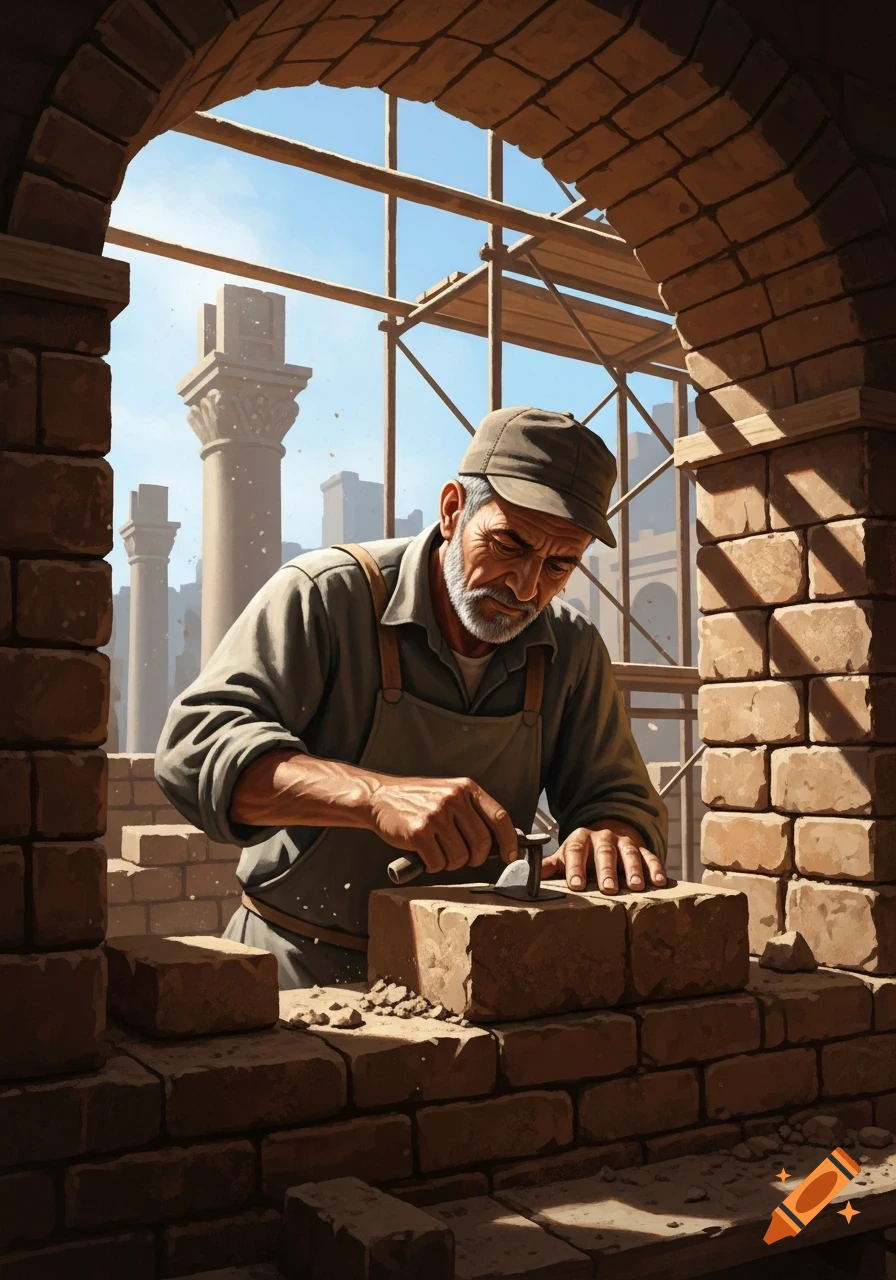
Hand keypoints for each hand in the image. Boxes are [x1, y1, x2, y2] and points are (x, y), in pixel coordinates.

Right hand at [366, 774, 518, 873]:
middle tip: (463, 858)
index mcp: (466, 788)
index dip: (509, 841)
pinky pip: (438, 863)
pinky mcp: (419, 832)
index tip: (510, 856)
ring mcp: (436, 815)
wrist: (380, 798)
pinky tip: (425, 854)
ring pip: (460, 857)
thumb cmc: (416, 800)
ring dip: (451, 863)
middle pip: (482, 842)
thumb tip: (498, 842)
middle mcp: (454, 799)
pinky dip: (433, 865)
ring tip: (438, 852)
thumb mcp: (449, 793)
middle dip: (475, 858)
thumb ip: (472, 811)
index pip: (500, 817)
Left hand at [541, 820, 665, 893]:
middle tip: (607, 889)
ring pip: (629, 853)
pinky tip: (659, 882)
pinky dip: (655, 868)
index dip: (575, 867)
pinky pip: (651, 856)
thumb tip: (522, 871)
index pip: (576, 849)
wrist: (610, 833)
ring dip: (633, 870)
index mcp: (581, 838)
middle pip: (604, 852)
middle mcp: (603, 838)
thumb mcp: (566, 856)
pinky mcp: (643, 848)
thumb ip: (550, 865)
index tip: (575, 885)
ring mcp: (624, 842)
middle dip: (606, 870)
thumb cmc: (584, 853)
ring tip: (635, 887)